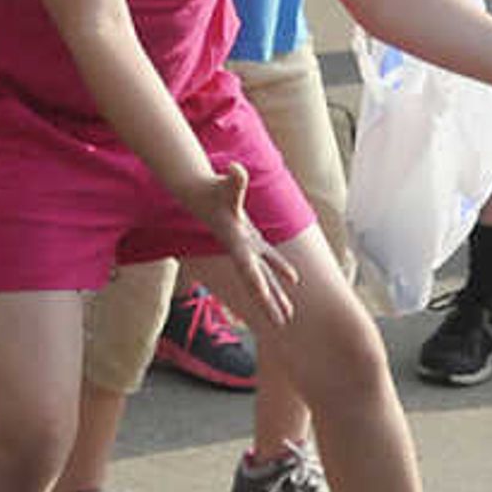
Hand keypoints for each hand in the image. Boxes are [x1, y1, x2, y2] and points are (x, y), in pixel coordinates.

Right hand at [169, 166, 296, 329]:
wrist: (198, 193)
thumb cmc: (213, 187)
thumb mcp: (225, 183)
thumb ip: (234, 179)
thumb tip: (236, 168)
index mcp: (235, 241)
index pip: (246, 265)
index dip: (255, 280)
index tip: (264, 298)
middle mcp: (241, 249)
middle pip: (256, 281)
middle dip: (268, 302)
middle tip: (281, 323)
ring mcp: (247, 247)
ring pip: (264, 276)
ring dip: (275, 295)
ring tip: (288, 317)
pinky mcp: (252, 240)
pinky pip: (268, 261)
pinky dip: (279, 271)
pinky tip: (293, 281)